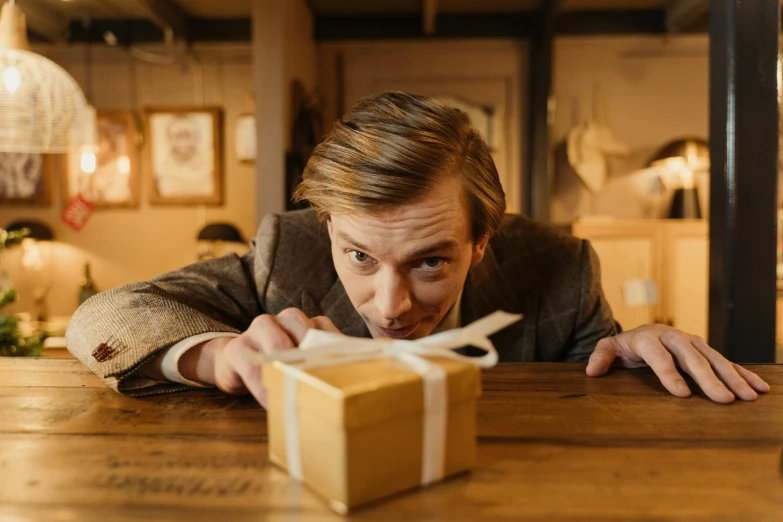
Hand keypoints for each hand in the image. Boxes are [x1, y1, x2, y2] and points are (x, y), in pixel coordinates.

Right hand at [179, 308, 340, 407]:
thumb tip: (359, 376)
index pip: (326, 330)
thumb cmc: (279, 365)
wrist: (235, 364)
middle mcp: (284, 319)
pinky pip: (253, 366)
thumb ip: (324, 363)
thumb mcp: (302, 360)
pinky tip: (272, 403)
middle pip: (303, 332)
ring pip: (279, 345)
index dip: (337, 353)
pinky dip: (264, 386)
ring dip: (290, 371)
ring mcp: (259, 329)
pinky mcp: (238, 348)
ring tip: (299, 395)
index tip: (349, 375)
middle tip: (325, 385)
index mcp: (305, 320)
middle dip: (314, 359)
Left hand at [586, 324, 769, 402]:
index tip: (681, 394)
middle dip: (709, 379)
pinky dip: (743, 374)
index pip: (660, 356)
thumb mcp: (610, 347)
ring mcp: (692, 343)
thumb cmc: (625, 346)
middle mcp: (674, 338)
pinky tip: (758, 388)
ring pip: (714, 359)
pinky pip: (726, 361)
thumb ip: (602, 356)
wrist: (641, 333)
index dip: (669, 374)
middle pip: (692, 358)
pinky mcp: (704, 350)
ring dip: (732, 378)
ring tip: (747, 397)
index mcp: (649, 338)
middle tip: (723, 399)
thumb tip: (591, 371)